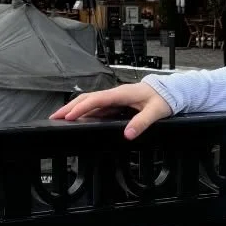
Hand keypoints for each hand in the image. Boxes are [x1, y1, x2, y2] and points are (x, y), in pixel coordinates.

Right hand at [50, 81, 173, 138]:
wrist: (170, 91)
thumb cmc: (164, 99)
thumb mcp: (156, 111)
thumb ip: (142, 122)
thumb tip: (128, 134)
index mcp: (122, 93)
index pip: (97, 99)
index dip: (82, 107)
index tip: (69, 116)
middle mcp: (115, 94)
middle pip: (88, 98)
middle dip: (70, 107)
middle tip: (54, 116)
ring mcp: (115, 98)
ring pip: (90, 101)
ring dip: (75, 107)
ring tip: (60, 116)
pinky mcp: (116, 102)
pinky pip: (97, 106)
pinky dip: (85, 111)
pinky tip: (78, 118)